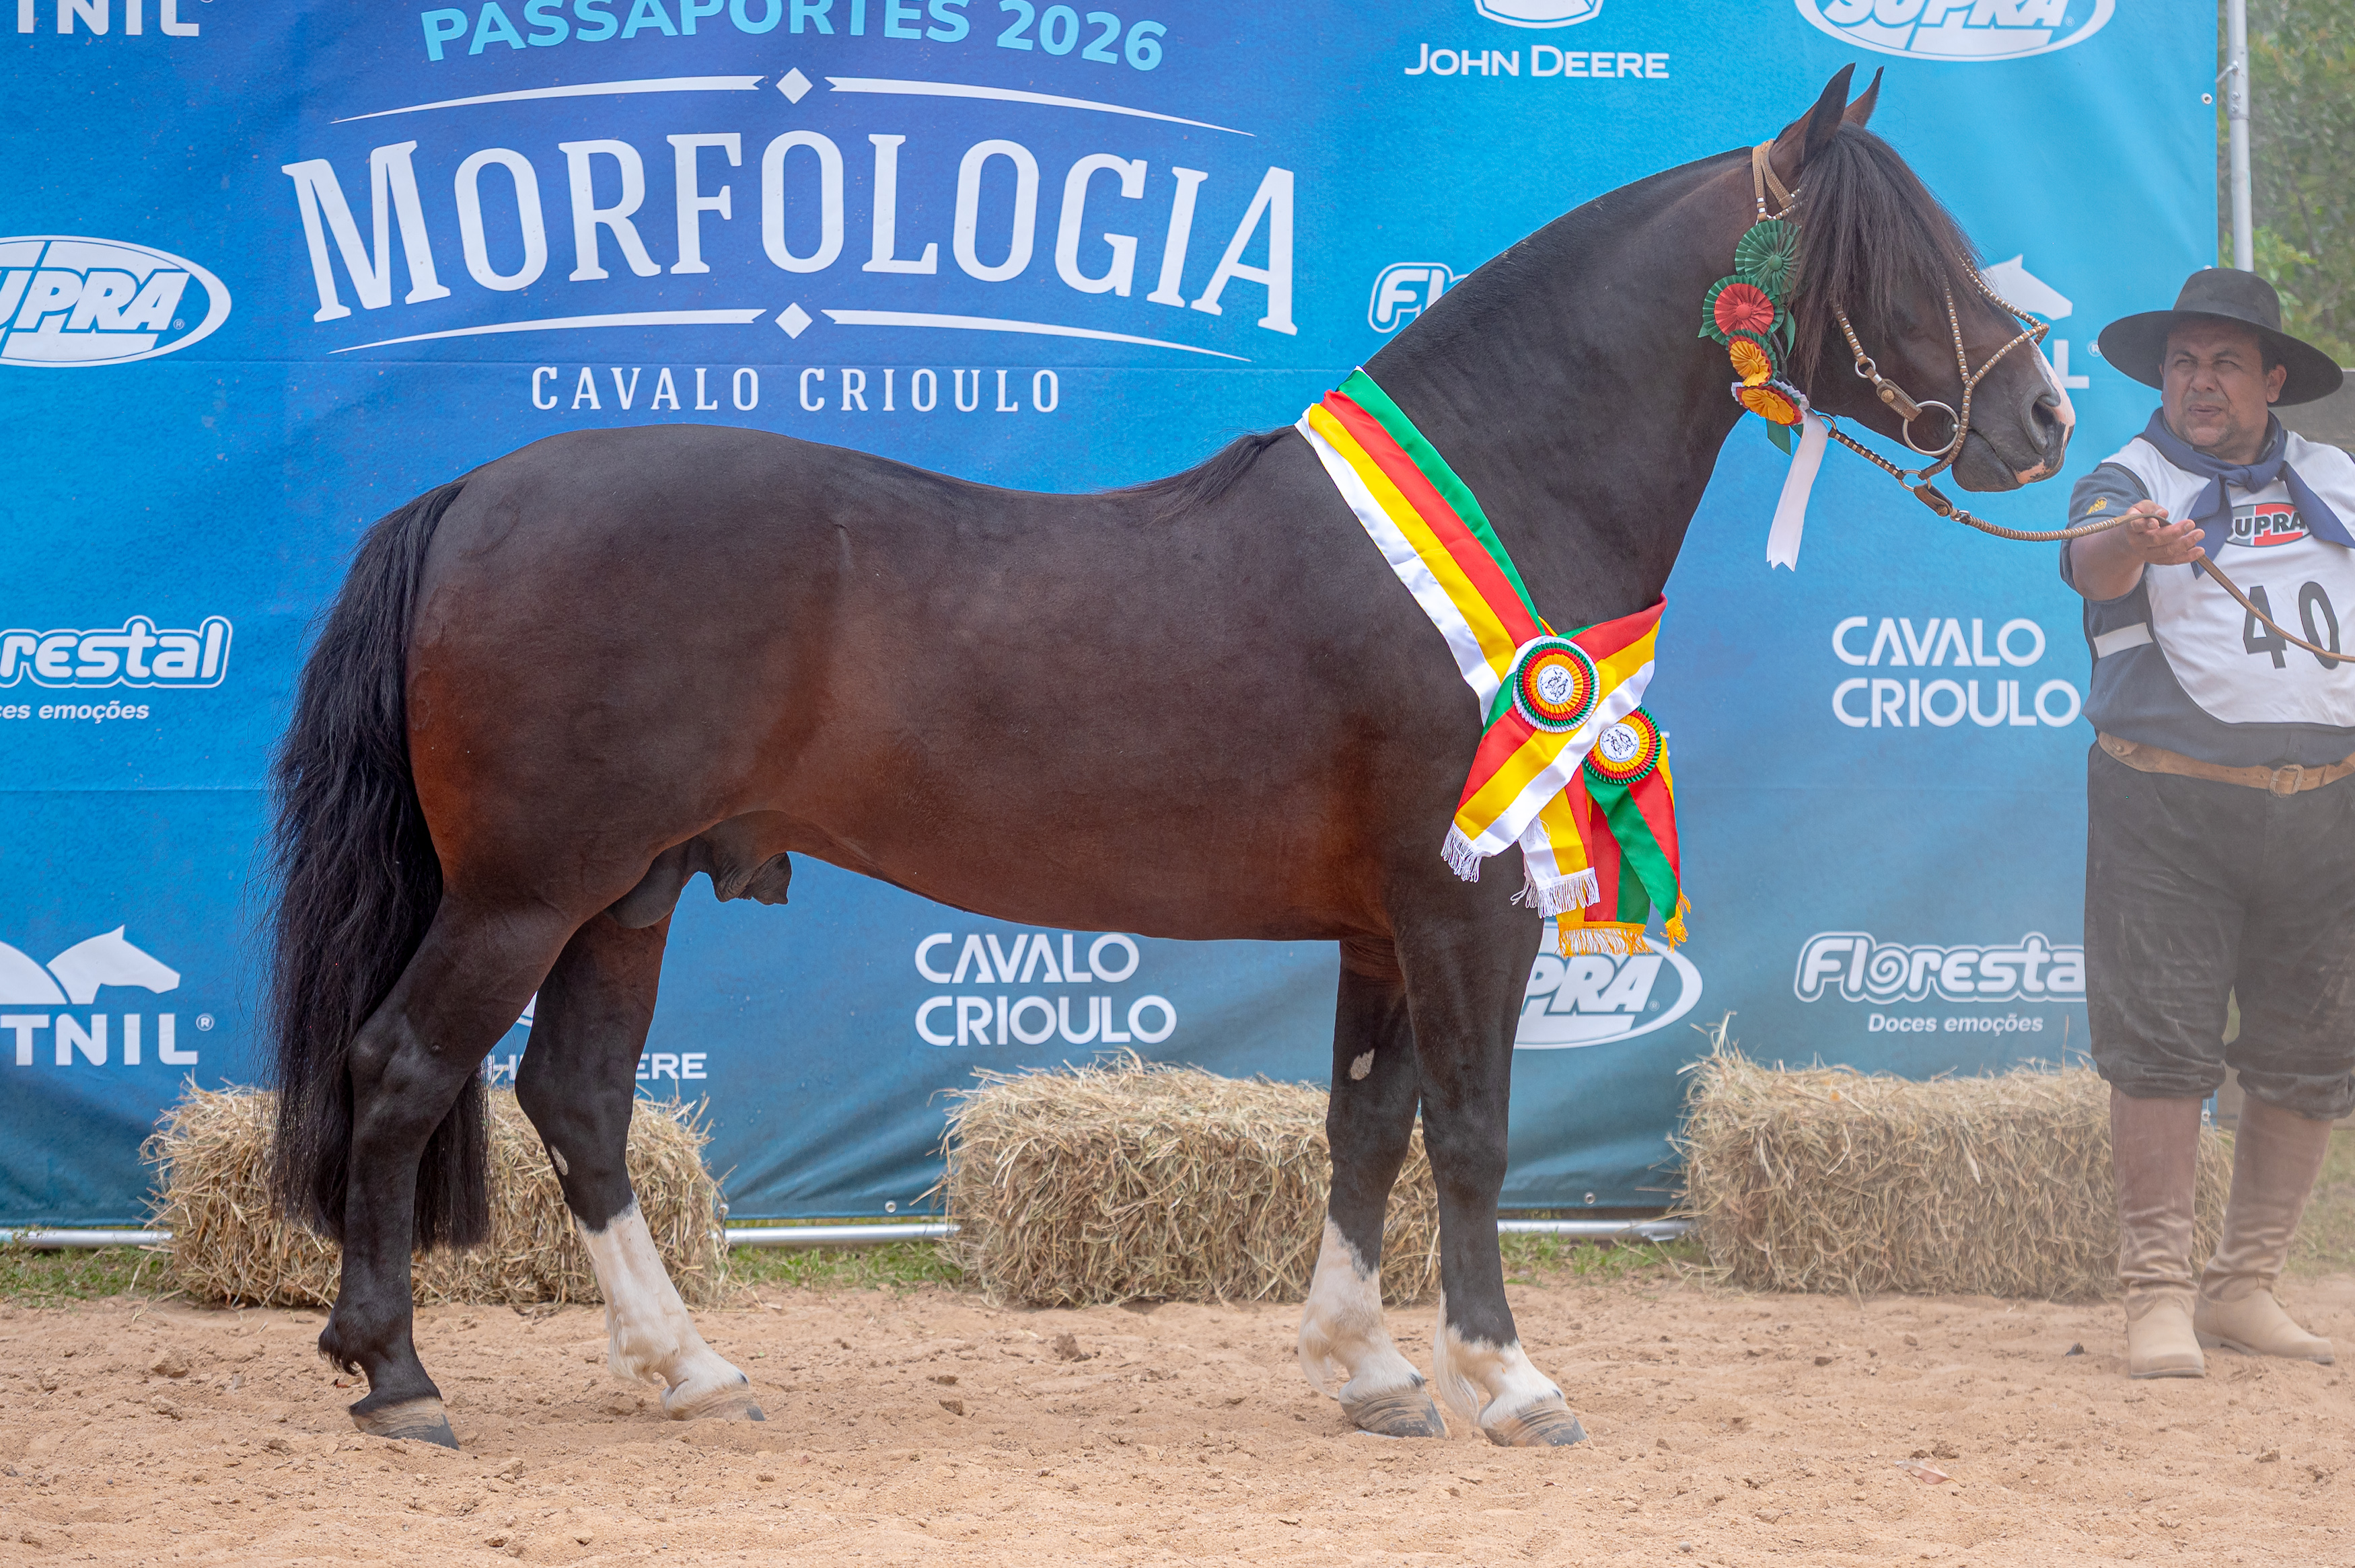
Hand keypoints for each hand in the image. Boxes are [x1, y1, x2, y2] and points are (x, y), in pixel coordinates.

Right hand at [2069, 499, 2205, 600]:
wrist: (2130, 539)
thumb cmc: (2139, 519)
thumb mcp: (2140, 508)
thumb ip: (2151, 508)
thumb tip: (2164, 513)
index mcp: (2132, 528)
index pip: (2137, 526)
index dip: (2145, 524)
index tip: (2156, 522)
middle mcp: (2138, 543)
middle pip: (2155, 539)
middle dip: (2174, 532)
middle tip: (2191, 523)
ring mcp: (2147, 554)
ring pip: (2166, 551)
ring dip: (2185, 544)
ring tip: (2199, 534)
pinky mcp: (2157, 560)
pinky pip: (2172, 561)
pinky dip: (2187, 557)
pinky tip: (2199, 550)